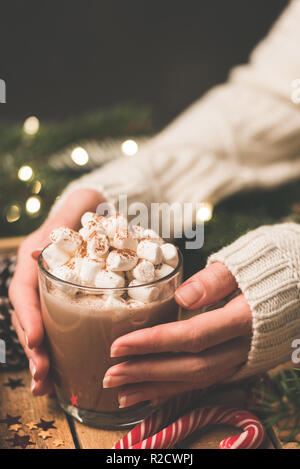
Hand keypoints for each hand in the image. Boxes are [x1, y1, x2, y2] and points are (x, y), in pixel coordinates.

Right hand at [9, 188, 105, 395]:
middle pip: (26, 317)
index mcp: (36, 258)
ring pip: (37, 329)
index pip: (23, 289)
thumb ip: (67, 218)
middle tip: (41, 376)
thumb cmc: (91, 207)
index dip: (27, 315)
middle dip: (32, 348)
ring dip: (39, 359)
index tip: (36, 339)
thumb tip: (36, 252)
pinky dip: (55, 354)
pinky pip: (55, 330)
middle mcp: (38, 278)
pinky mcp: (64, 303)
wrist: (100, 212)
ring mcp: (49, 292)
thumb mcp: (82, 204)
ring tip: (45, 387)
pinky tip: (59, 378)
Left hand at [103, 262, 251, 407]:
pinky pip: (206, 382)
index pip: (192, 337)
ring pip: (197, 381)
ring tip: (121, 392)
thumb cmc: (271, 266)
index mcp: (244, 318)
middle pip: (191, 368)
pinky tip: (151, 393)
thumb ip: (216, 279)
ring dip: (157, 388)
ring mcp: (243, 358)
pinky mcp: (240, 362)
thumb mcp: (246, 262)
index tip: (118, 346)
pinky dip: (176, 390)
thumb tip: (183, 296)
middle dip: (147, 373)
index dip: (153, 344)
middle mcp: (244, 346)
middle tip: (110, 375)